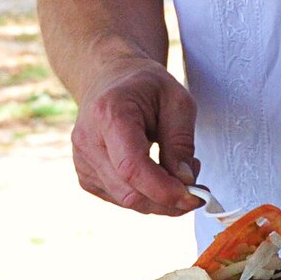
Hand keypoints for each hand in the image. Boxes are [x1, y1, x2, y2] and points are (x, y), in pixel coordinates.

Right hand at [71, 60, 202, 214]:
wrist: (110, 79)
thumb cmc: (145, 86)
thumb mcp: (177, 101)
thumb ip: (181, 142)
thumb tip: (184, 182)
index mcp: (109, 114)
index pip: (132, 167)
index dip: (164, 190)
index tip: (194, 197)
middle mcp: (88, 140)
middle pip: (129, 192)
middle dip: (168, 200)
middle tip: (197, 191)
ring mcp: (83, 161)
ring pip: (126, 201)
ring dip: (159, 198)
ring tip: (179, 172)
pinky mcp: (86, 175)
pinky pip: (120, 199)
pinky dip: (145, 195)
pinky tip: (157, 174)